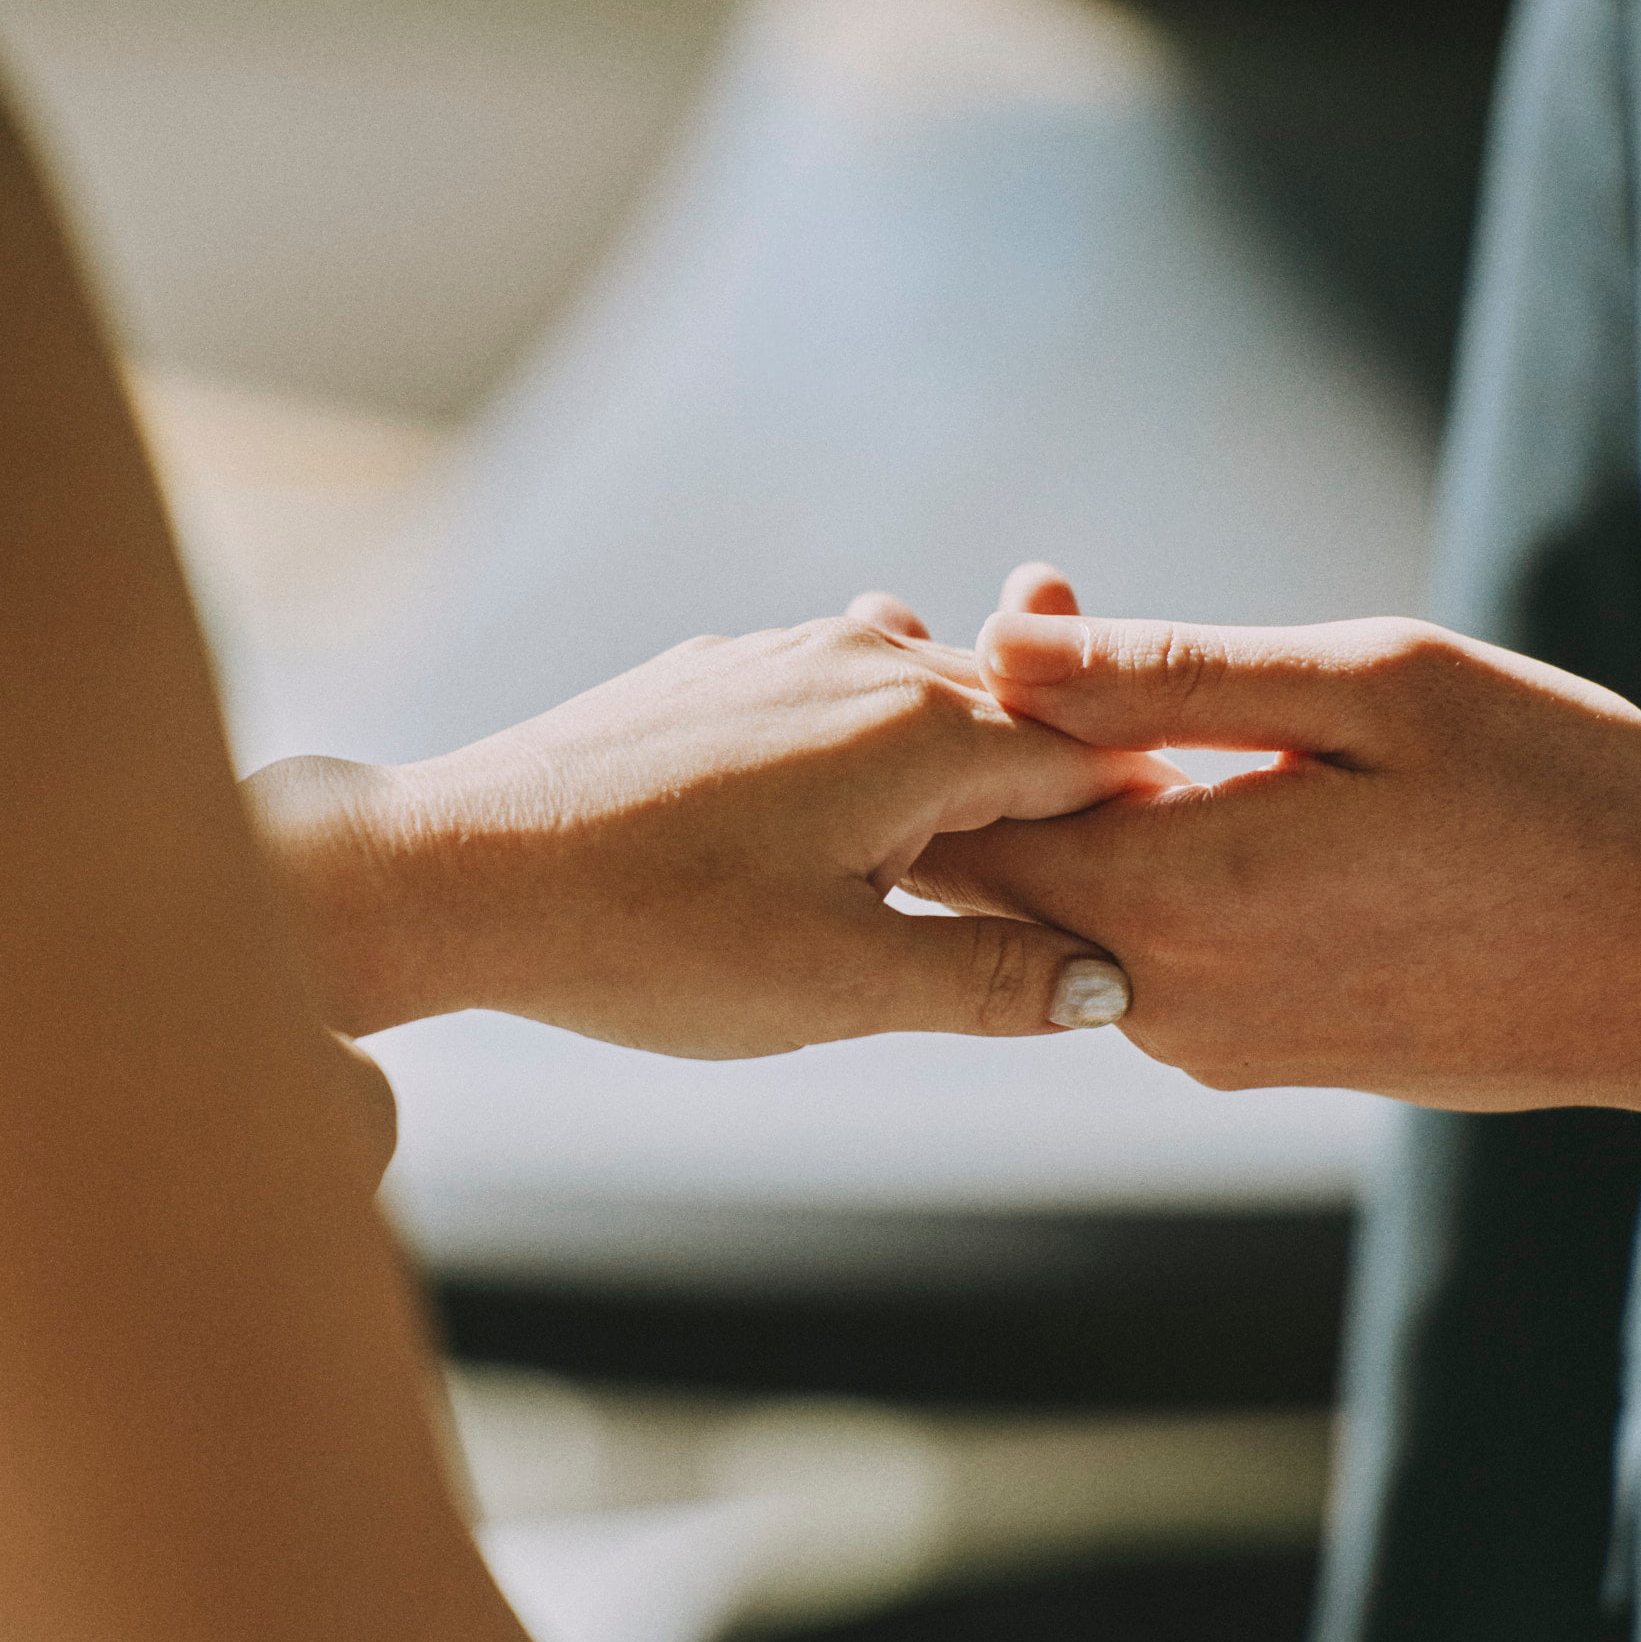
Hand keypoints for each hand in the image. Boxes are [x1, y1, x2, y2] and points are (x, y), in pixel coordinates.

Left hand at [244, 614, 1154, 1058]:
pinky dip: (884, 757)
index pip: (1096, 764)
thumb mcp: (841, 988)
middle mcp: (867, 660)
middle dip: (1065, 801)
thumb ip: (990, 979)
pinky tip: (864, 822)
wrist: (457, 869)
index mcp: (924, 730)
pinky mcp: (718, 672)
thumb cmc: (650, 938)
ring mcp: (785, 653)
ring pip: (930, 705)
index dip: (1144, 832)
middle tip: (1112, 886)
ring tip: (994, 864)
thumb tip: (1108, 984)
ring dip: (971, 777)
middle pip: (1022, 723)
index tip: (1182, 885)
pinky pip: (846, 700)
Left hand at [902, 583, 1640, 1146]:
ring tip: (1104, 677)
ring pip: (1069, 915)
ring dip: (1069, 804)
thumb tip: (1005, 643)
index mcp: (1178, 896)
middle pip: (995, 874)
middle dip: (989, 748)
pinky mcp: (1255, 1056)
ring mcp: (1209, 1044)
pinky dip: (1137, 864)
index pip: (968, 810)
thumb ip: (1173, 675)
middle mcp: (1164, 999)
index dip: (947, 704)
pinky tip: (1188, 778)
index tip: (986, 603)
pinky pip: (1143, 955)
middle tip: (1028, 617)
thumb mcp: (1377, 689)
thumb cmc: (1558, 797)